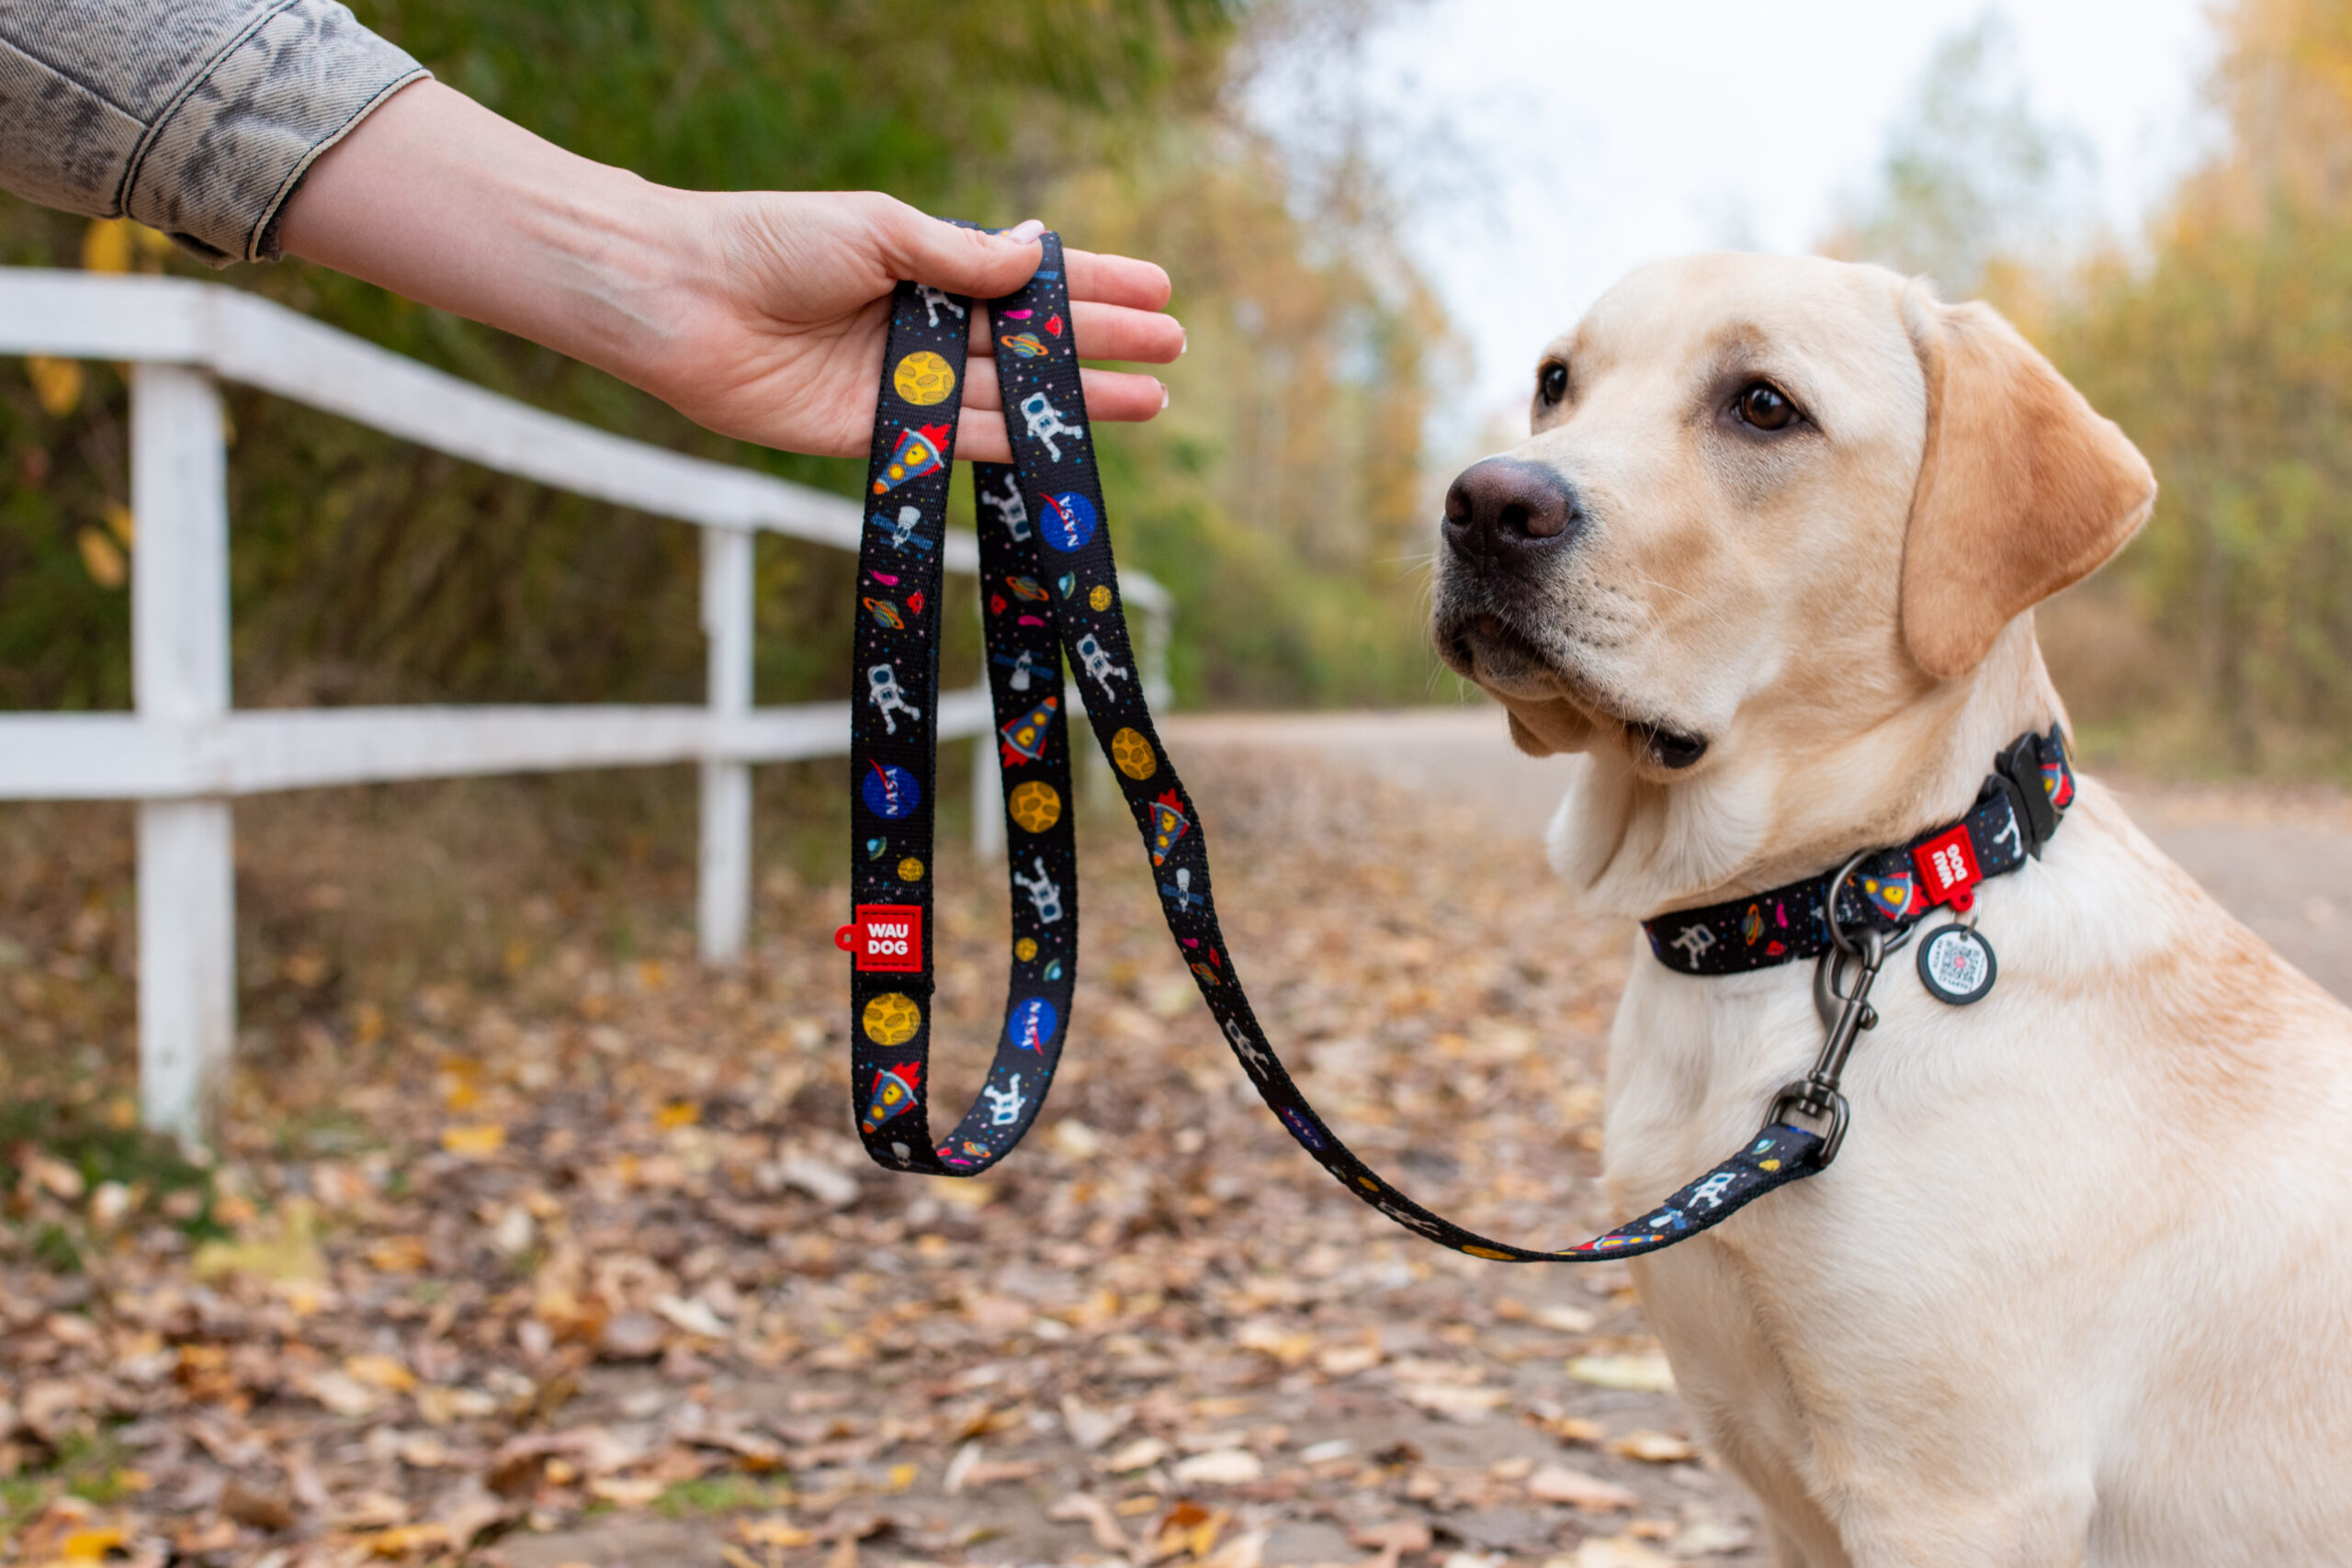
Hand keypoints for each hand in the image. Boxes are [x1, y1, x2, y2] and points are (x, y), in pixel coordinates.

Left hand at [280, 82, 1181, 461]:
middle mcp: (919, 324)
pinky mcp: (873, 437)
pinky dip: (1010, 443)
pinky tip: (1063, 443)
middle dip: (1102, 344)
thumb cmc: (766, 244)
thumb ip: (960, 256)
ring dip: (1075, 401)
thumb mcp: (877, 234)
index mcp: (922, 263)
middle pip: (1030, 340)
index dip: (1091, 285)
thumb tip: (1038, 251)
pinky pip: (954, 441)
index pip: (1025, 277)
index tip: (1157, 290)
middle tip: (1172, 352)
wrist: (676, 300)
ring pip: (1007, 395)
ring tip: (1148, 403)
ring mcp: (901, 383)